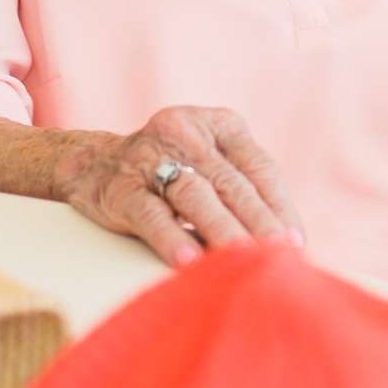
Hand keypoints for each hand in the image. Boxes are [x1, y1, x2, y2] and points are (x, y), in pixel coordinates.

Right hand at [53, 105, 304, 268]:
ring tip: (244, 260)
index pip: (259, 166)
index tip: (295, 242)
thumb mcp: (208, 163)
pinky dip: (172, 239)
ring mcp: (149, 158)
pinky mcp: (121, 188)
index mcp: (218, 124)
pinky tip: (190, 263)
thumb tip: (287, 243)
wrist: (91, 164)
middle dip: (259, 223)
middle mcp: (185, 133)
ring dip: (223, 231)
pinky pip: (151, 215)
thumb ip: (242, 190)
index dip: (280, 206)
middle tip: (280, 256)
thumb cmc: (169, 172)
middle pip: (231, 183)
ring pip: (195, 196)